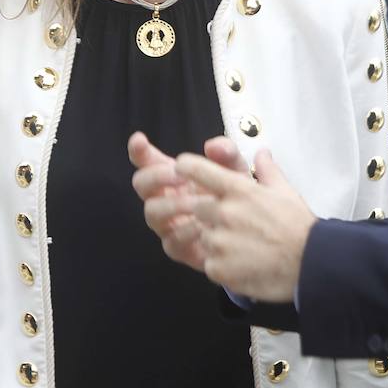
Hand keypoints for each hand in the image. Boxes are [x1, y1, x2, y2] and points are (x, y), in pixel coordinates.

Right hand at [128, 132, 248, 272]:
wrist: (248, 234)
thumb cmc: (236, 198)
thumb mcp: (236, 171)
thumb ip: (228, 154)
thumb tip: (213, 146)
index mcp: (174, 176)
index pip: (147, 160)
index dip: (138, 150)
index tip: (139, 140)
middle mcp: (165, 198)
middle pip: (141, 184)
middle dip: (156, 176)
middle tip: (178, 174)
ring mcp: (168, 223)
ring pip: (152, 212)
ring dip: (172, 204)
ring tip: (196, 202)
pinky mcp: (178, 247)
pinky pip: (171, 240)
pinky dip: (187, 232)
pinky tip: (204, 226)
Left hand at [178, 147, 315, 302]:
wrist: (311, 265)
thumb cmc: (299, 227)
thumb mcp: (285, 191)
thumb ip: (267, 170)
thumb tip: (262, 153)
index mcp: (238, 190)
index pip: (197, 170)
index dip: (186, 167)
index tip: (182, 168)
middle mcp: (224, 213)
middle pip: (197, 207)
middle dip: (210, 214)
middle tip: (234, 223)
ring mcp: (219, 242)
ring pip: (203, 236)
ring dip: (216, 241)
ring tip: (243, 246)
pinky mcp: (218, 268)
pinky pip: (209, 263)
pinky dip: (221, 264)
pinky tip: (243, 263)